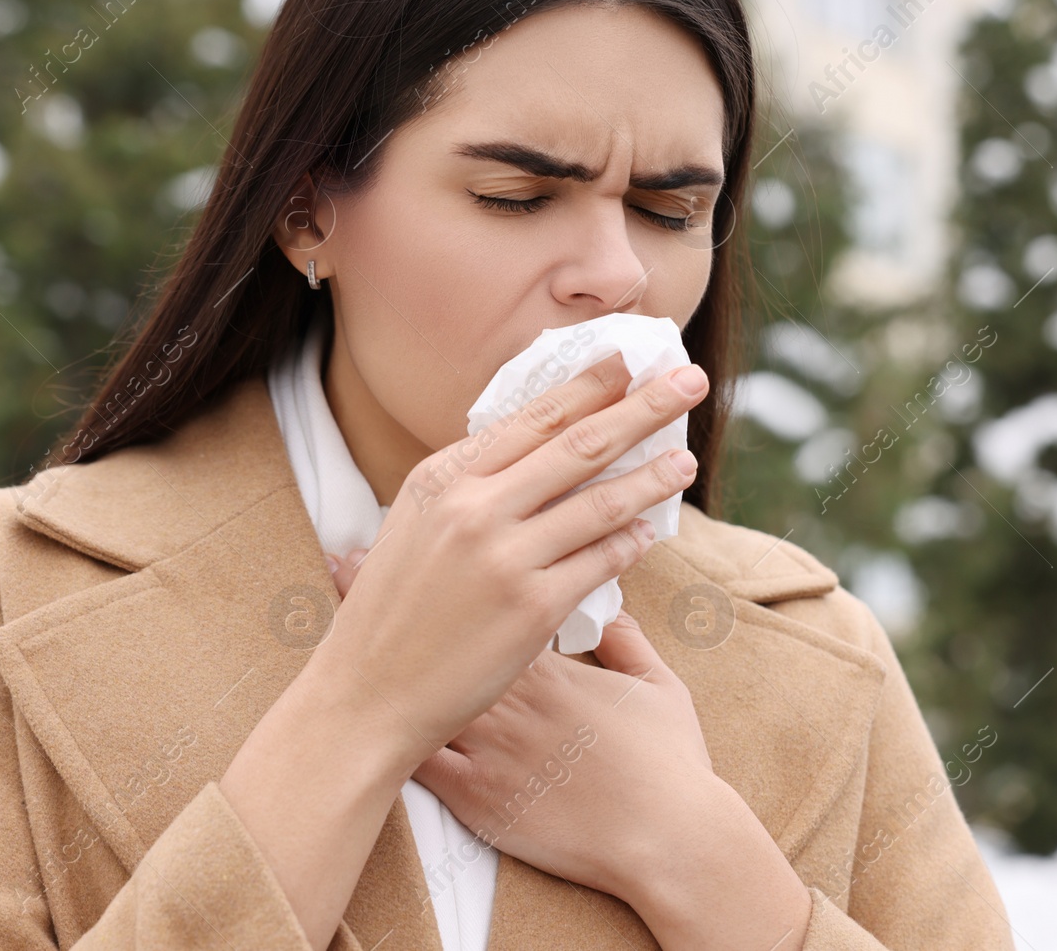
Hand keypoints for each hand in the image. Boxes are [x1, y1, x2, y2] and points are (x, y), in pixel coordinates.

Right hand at [308, 353, 708, 779]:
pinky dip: (631, 542)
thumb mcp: (413, 527)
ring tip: (685, 460)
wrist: (367, 695)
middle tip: (689, 381)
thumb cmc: (391, 612)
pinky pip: (601, 563)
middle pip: (580, 444)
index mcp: (442, 478)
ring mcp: (506, 558)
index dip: (589, 386)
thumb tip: (533, 450)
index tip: (627, 361)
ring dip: (653, 476)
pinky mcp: (533, 609)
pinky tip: (649, 530)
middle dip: (643, 408)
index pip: (533, 418)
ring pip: (602, 502)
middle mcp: (474, 508)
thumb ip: (467, 488)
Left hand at [327, 553, 715, 906]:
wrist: (665, 835)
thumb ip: (625, 640)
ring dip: (380, 666)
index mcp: (548, 665)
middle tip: (351, 563)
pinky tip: (358, 719)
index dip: (448, 577)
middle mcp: (509, 697)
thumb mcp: (657, 686)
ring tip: (343, 635)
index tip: (418, 550)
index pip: (487, 603)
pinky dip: (389, 740)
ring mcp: (489, 747)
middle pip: (439, 640)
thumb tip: (609, 605)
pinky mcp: (477, 796)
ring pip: (418, 696)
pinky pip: (420, 765)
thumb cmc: (667, 763)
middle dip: (399, 606)